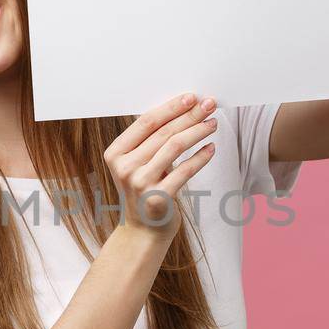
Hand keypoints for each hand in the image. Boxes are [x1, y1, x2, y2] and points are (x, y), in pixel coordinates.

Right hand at [104, 92, 219, 242]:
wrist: (143, 231)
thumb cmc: (145, 190)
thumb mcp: (137, 164)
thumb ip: (149, 141)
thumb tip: (182, 108)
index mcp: (116, 153)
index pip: (146, 122)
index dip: (171, 107)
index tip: (191, 97)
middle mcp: (125, 167)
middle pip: (163, 132)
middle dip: (189, 115)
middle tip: (208, 104)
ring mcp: (140, 184)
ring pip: (175, 147)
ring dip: (197, 132)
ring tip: (212, 124)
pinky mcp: (159, 198)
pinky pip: (185, 171)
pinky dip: (201, 157)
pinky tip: (211, 148)